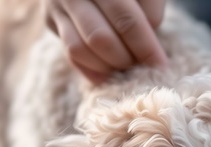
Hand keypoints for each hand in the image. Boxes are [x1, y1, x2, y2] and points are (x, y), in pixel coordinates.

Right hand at [44, 0, 167, 81]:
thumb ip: (150, 10)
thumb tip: (147, 49)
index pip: (126, 18)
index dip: (145, 45)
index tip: (160, 64)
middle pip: (101, 38)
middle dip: (126, 59)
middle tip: (143, 67)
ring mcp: (57, 3)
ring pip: (80, 48)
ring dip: (107, 66)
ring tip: (127, 68)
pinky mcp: (50, 18)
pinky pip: (69, 52)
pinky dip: (91, 69)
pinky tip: (109, 75)